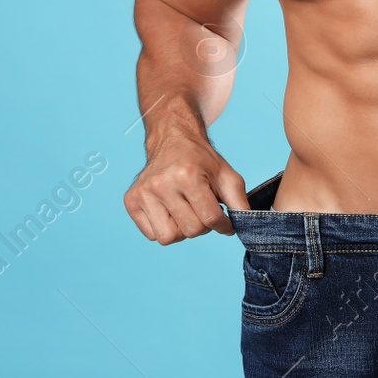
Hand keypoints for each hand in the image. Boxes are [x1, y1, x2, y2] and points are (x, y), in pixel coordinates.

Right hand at [123, 134, 248, 244]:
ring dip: (182, 230)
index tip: (225, 221)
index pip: (210, 219)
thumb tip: (246, 228)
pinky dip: (165, 228)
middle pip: (190, 230)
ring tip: (186, 210)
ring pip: (168, 238)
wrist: (173, 140)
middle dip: (203, 225)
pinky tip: (170, 209)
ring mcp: (143, 193)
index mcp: (186, 175)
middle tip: (202, 209)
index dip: (223, 225)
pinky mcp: (131, 201)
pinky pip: (152, 235)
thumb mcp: (227, 175)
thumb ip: (240, 202)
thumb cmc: (201, 160)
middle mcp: (161, 183)